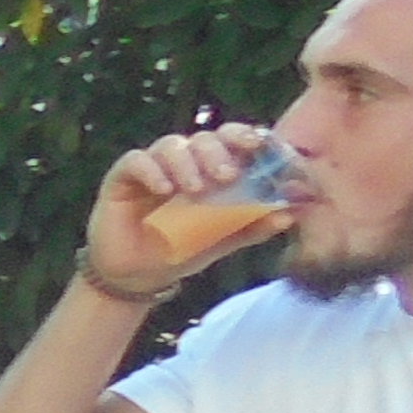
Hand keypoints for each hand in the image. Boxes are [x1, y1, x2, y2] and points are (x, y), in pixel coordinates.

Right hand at [83, 125, 284, 297]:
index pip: (231, 140)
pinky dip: (152, 171)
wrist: (138, 275)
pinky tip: (163, 189)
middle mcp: (183, 161)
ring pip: (172, 145)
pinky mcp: (123, 177)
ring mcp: (153, 167)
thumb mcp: (223, 239)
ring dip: (187, 163)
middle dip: (218, 152)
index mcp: (211, 168)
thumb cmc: (182, 250)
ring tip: (195, 190)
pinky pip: (136, 161)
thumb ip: (252, 225)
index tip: (260, 146)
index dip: (245, 136)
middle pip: (204, 138)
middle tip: (228, 176)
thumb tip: (289, 216)